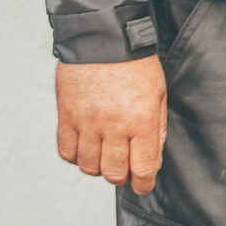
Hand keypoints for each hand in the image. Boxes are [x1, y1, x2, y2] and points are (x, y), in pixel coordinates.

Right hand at [55, 56, 166, 193]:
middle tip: (126, 169)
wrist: (104, 39)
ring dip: (99, 167)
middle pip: (114, 172)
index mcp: (141, 120)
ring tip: (106, 154)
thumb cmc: (136, 65)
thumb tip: (152, 160)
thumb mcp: (159, 94)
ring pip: (88, 166)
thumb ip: (156, 130)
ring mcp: (87, 123)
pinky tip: (86, 147)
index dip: (144, 184)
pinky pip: (67, 152)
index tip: (143, 185)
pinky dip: (76, 157)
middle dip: (122, 177)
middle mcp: (113, 126)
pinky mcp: (66, 117)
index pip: (143, 168)